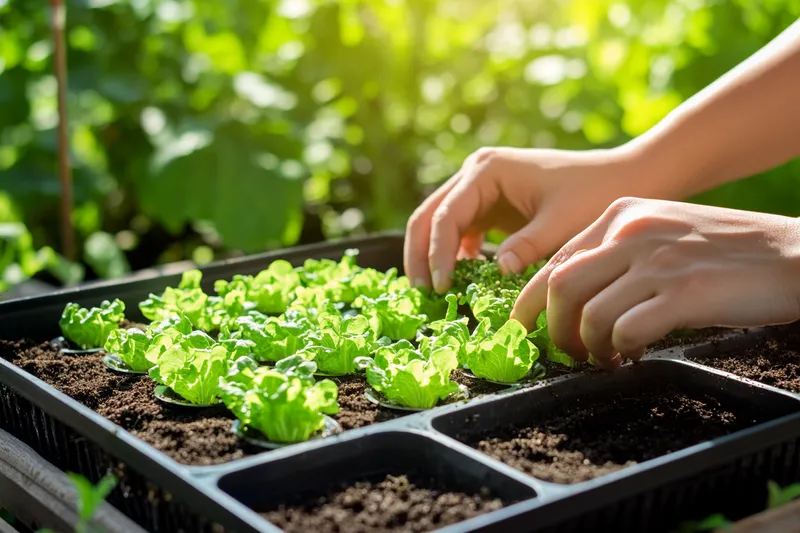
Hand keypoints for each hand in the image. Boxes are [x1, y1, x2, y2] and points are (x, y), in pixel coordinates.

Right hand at [404, 145, 669, 293]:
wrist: (625, 178)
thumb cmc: (596, 194)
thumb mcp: (561, 224)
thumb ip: (527, 247)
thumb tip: (498, 271)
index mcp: (487, 170)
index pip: (446, 215)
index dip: (438, 253)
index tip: (441, 288)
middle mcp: (476, 173)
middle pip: (429, 215)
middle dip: (421, 254)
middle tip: (422, 293)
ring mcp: (481, 187)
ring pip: (439, 223)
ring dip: (433, 255)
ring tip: (434, 292)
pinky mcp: (491, 204)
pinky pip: (461, 231)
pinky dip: (456, 255)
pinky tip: (462, 280)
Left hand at [511, 197, 799, 369]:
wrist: (795, 254)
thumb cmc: (728, 251)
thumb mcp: (663, 234)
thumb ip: (618, 255)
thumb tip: (574, 300)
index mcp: (622, 214)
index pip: (556, 260)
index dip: (531, 301)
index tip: (523, 329)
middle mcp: (632, 231)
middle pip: (560, 287)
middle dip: (555, 329)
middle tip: (569, 353)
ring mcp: (657, 260)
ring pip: (587, 313)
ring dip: (590, 347)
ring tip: (607, 358)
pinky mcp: (683, 292)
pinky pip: (624, 331)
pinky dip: (621, 350)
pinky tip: (636, 354)